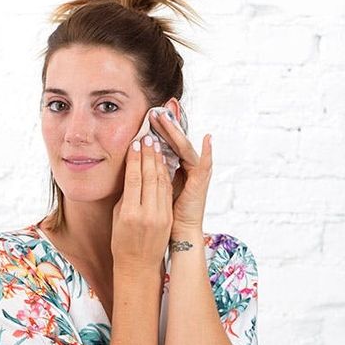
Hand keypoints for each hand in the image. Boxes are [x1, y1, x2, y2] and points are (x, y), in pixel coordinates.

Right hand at [111, 134, 173, 272]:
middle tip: (147, 138)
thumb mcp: (117, 218)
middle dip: (148, 155)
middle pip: (149, 178)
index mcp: (129, 214)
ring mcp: (160, 217)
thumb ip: (126, 197)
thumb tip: (131, 173)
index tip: (135, 144)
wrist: (138, 265)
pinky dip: (165, 176)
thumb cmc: (121, 241)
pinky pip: (166, 192)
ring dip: (158, 162)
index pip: (134, 179)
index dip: (135, 160)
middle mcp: (146, 214)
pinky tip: (162, 164)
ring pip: (161, 183)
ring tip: (155, 146)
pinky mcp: (168, 218)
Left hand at [149, 109, 211, 234]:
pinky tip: (208, 138)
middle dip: (167, 127)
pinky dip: (207, 151)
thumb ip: (150, 176)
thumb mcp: (153, 190)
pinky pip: (204, 164)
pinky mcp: (200, 184)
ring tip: (167, 117)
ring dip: (177, 133)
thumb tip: (137, 160)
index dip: (159, 131)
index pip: (167, 146)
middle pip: (176, 144)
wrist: (178, 233)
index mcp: (176, 170)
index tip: (148, 117)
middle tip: (155, 111)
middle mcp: (188, 170)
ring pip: (185, 149)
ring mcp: (197, 175)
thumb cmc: (163, 216)